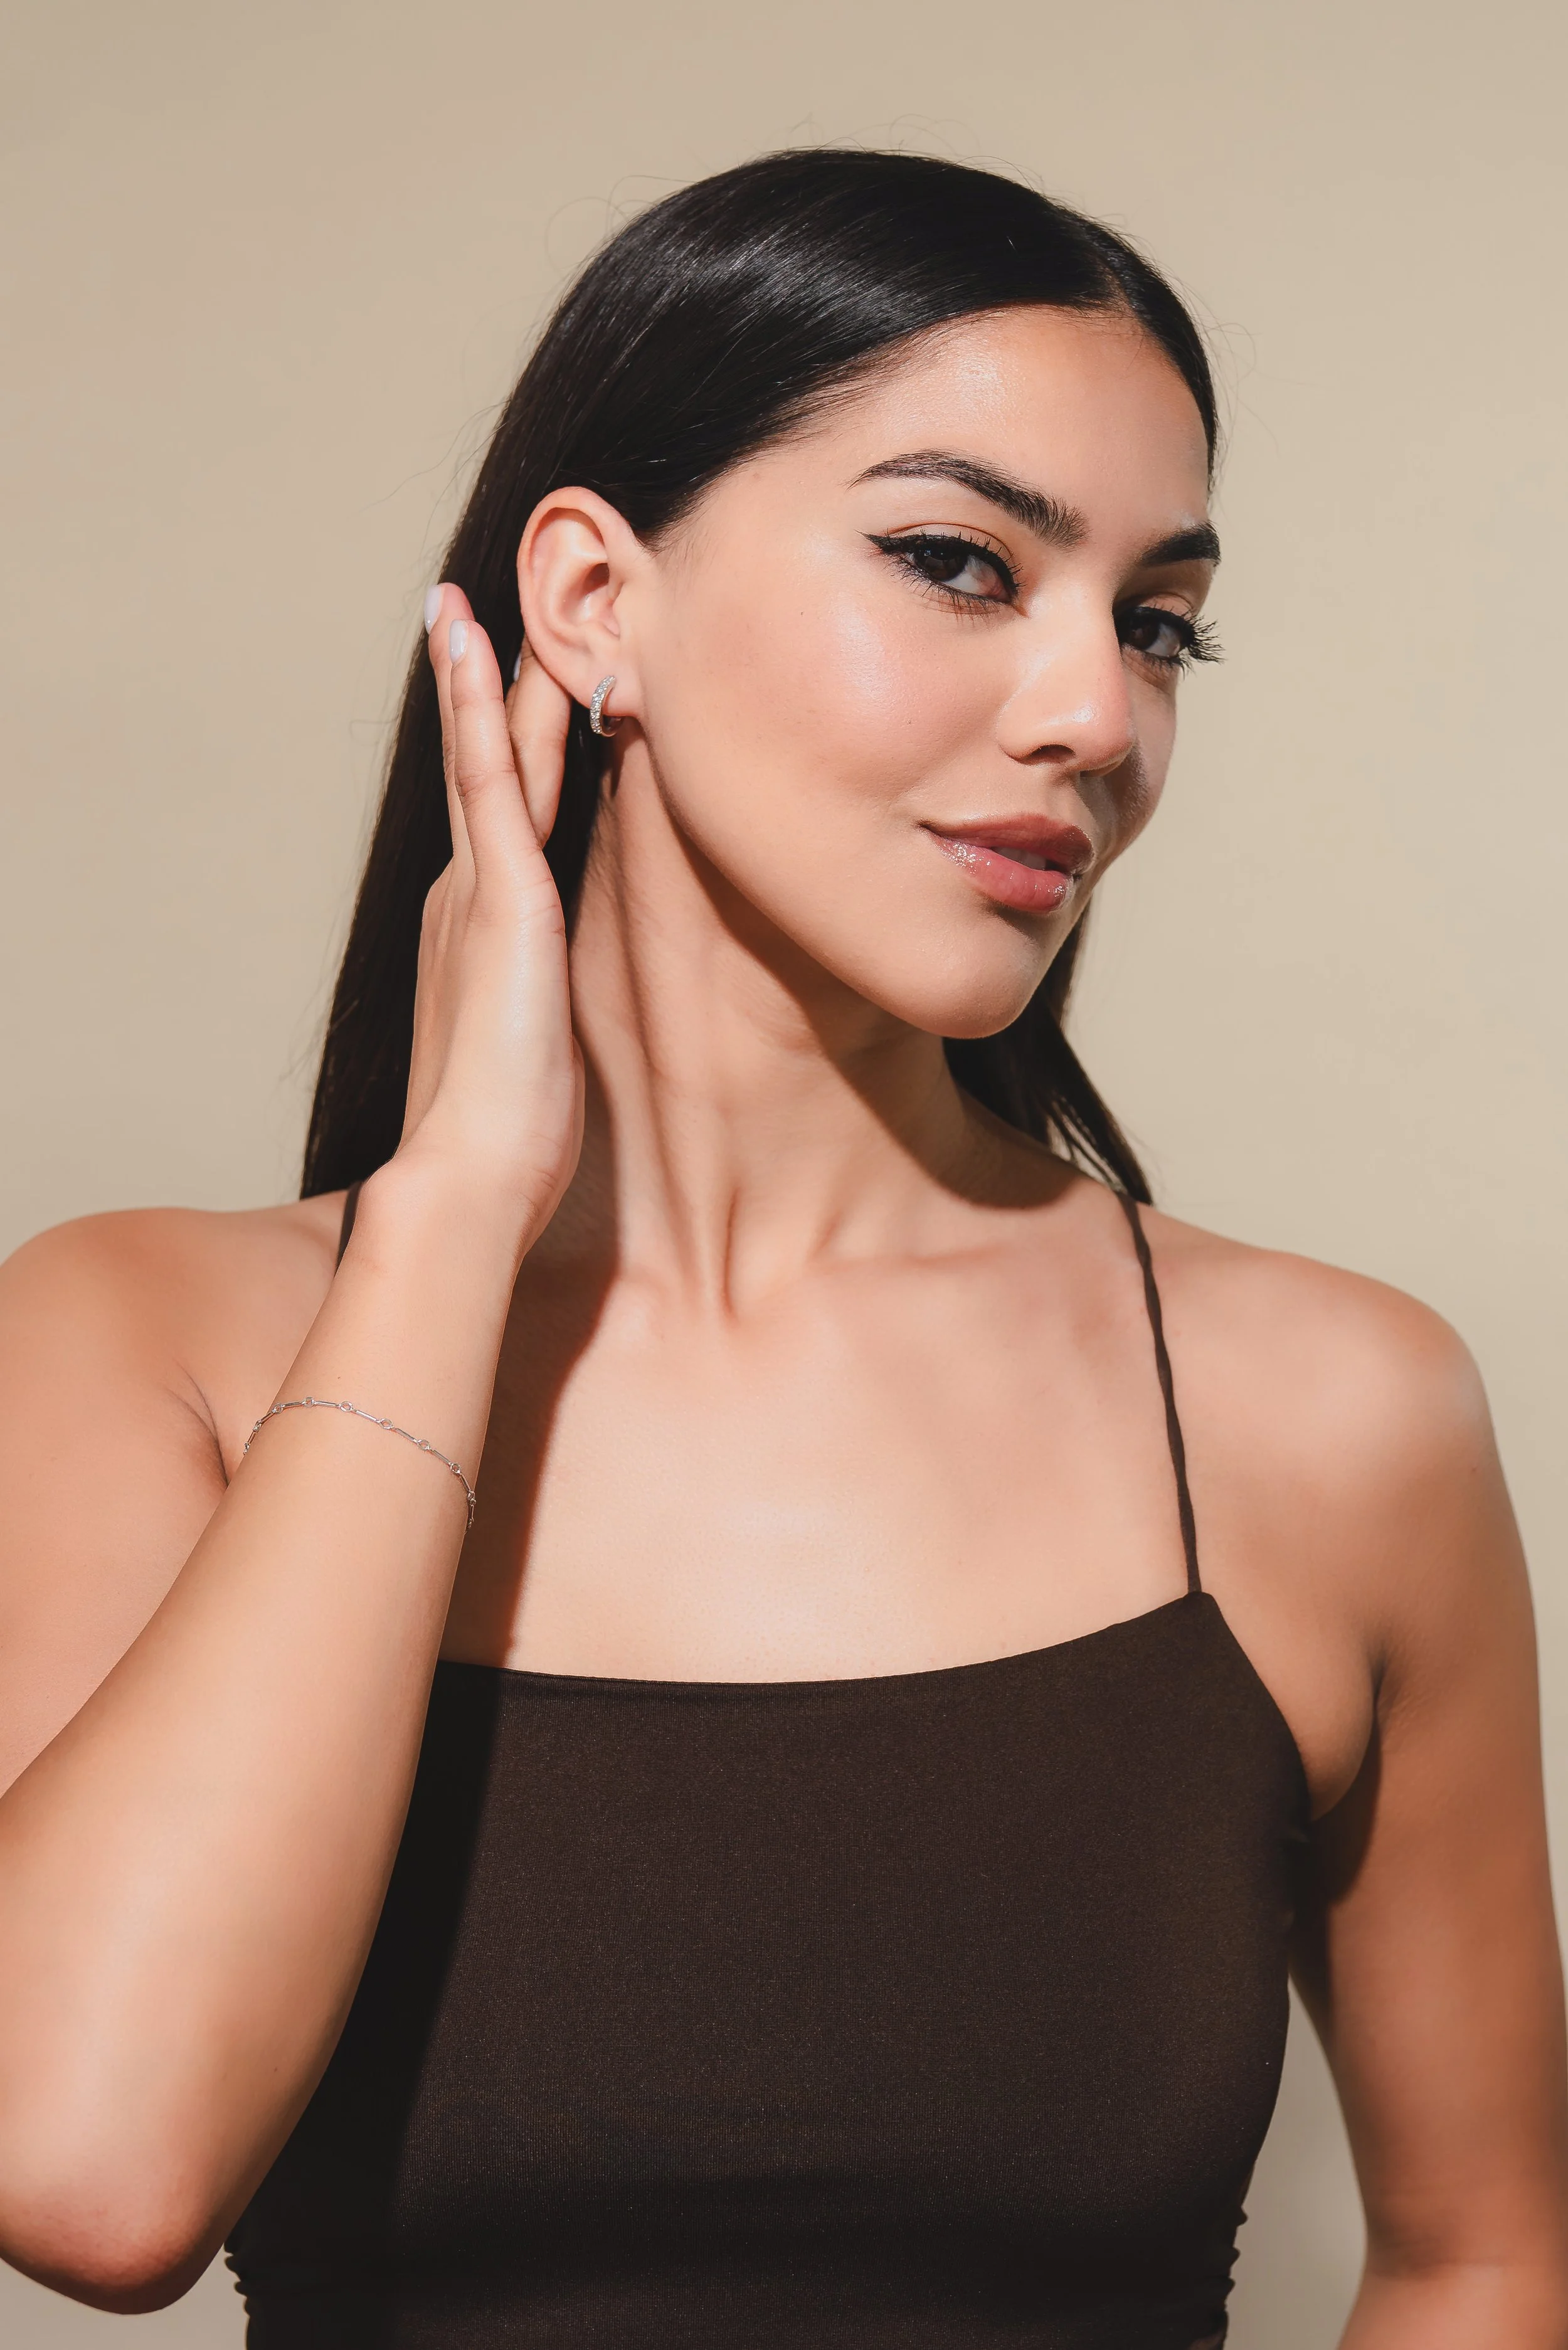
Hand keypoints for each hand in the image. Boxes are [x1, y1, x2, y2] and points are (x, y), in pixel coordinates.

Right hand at [394, 586, 583, 1236]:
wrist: (472, 1170)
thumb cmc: (506, 1136)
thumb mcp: (536, 1055)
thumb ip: (539, 1017)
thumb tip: (551, 1025)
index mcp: (482, 932)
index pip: (502, 821)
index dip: (506, 754)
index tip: (508, 695)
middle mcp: (469, 896)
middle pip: (485, 772)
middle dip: (483, 694)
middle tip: (469, 615)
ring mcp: (479, 888)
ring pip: (485, 756)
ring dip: (478, 676)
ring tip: (462, 603)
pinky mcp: (502, 893)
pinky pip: (489, 775)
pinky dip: (481, 705)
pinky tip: (474, 642)